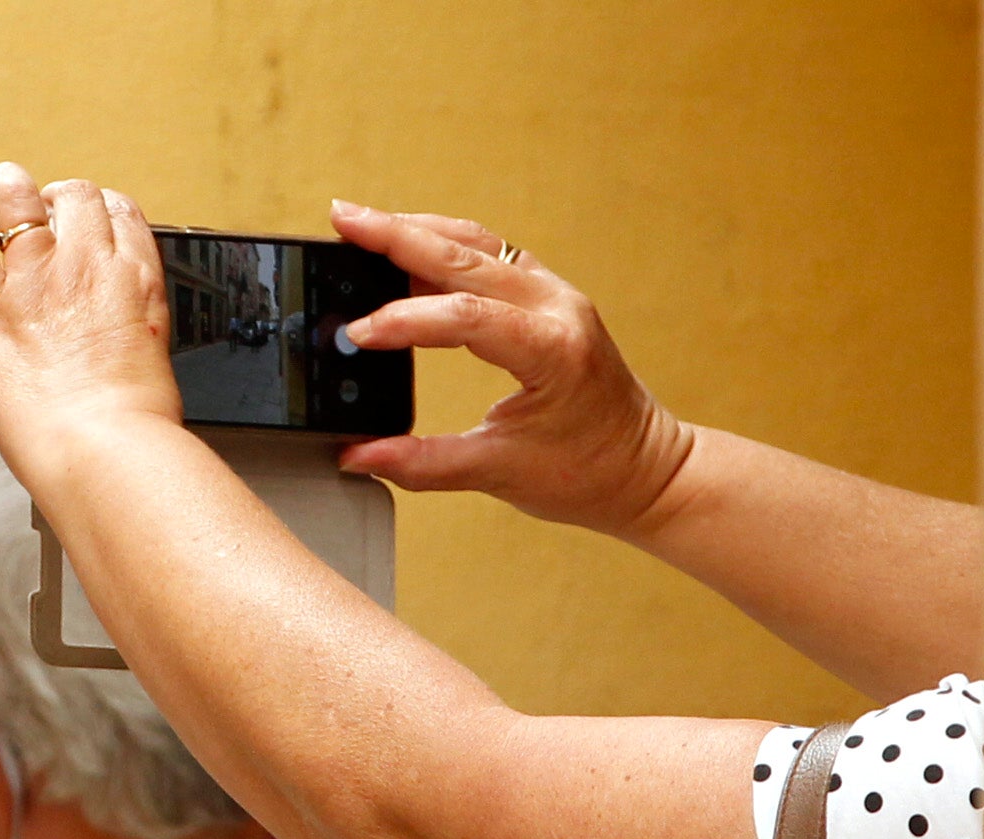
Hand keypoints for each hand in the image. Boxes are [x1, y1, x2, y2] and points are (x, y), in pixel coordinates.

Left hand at [0, 165, 183, 489]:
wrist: (105, 450)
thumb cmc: (135, 424)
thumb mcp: (154, 359)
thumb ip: (130, 328)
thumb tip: (115, 336)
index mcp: (136, 279)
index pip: (120, 212)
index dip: (99, 211)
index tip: (83, 224)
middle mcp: (87, 266)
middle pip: (75, 195)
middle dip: (55, 196)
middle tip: (38, 209)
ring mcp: (36, 280)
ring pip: (18, 199)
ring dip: (5, 189)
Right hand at [325, 201, 695, 539]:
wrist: (642, 468)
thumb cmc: (586, 472)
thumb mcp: (498, 473)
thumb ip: (421, 464)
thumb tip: (358, 456)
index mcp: (552, 349)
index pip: (465, 316)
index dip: (403, 321)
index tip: (355, 336)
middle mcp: (557, 307)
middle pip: (466, 256)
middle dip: (397, 236)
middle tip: (342, 220)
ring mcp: (555, 294)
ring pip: (478, 244)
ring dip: (418, 230)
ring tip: (362, 226)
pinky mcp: (547, 296)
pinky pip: (490, 256)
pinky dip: (444, 246)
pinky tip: (406, 248)